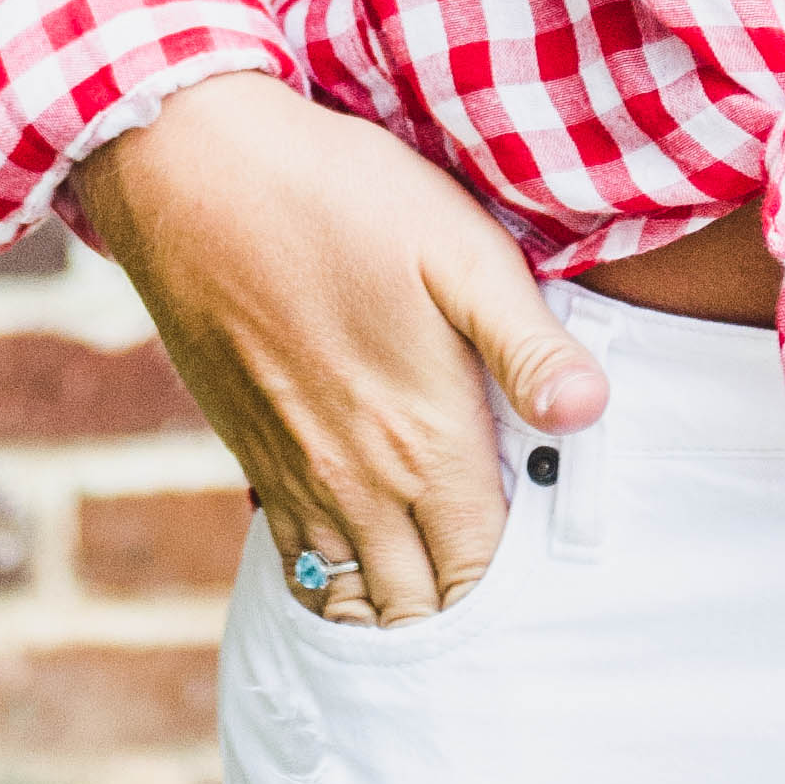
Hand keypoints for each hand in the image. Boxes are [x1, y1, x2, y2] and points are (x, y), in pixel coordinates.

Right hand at [67, 74, 606, 629]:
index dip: (520, 576)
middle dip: (460, 606)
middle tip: (498, 578)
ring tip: (435, 588)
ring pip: (352, 599)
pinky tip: (360, 561)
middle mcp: (358, 481)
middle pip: (419, 604)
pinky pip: (297, 564)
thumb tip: (591, 413)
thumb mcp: (460, 250)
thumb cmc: (339, 198)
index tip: (546, 556)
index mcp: (424, 439)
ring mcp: (296, 477)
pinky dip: (334, 584)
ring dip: (395, 606)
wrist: (193, 176)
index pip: (483, 566)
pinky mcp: (250, 456)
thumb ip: (527, 345)